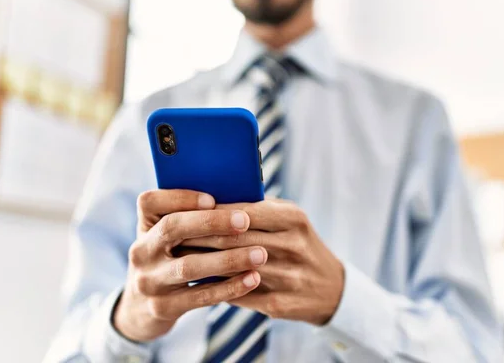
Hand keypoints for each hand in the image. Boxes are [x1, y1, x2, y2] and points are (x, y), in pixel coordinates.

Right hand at [113, 189, 267, 341]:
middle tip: (244, 221)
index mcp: (145, 225)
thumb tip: (240, 200)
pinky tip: (253, 278)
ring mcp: (149, 281)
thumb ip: (194, 219)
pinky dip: (229, 287)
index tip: (213, 199)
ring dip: (228, 259)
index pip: (150, 201)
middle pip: (172, 228)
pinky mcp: (162, 308)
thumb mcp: (172, 238)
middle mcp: (141, 251)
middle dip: (211, 223)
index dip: (180, 197)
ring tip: (260, 254)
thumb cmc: (172, 259)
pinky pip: (200, 296)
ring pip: (189, 266)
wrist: (142, 307)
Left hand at [180, 199, 344, 325]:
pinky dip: (215, 287)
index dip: (210, 213)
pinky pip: (238, 293)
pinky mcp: (279, 303)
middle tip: (172, 234)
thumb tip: (213, 199)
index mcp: (293, 219)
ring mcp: (287, 277)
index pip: (243, 212)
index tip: (184, 210)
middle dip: (198, 236)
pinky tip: (198, 280)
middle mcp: (292, 246)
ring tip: (179, 256)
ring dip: (201, 263)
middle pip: (233, 240)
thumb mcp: (290, 218)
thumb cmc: (300, 243)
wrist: (330, 287)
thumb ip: (258, 208)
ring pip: (231, 268)